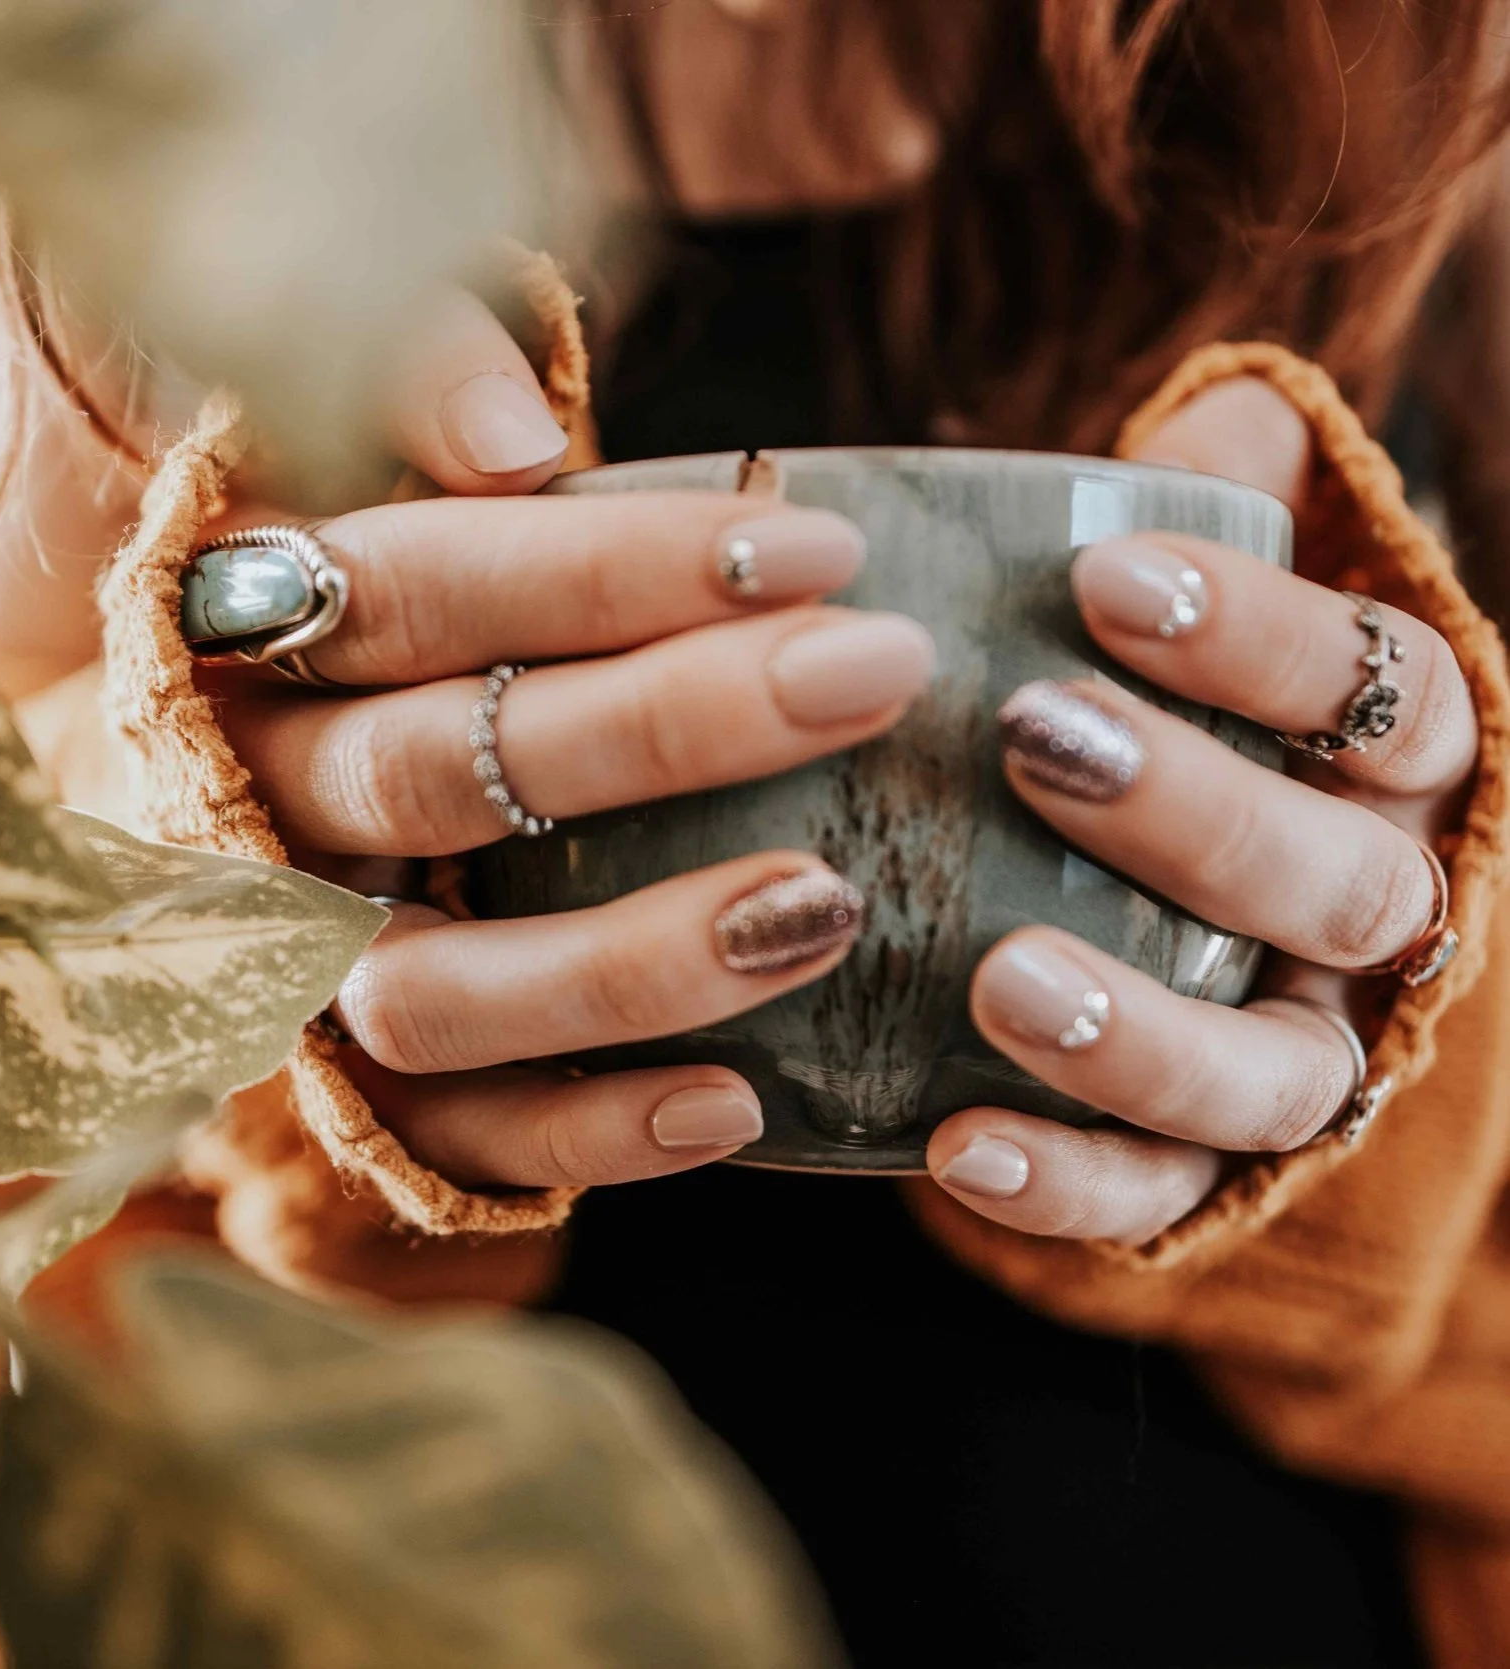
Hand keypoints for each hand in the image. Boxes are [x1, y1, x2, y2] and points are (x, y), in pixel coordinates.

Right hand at [202, 290, 933, 1190]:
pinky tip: (740, 1101)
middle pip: (436, 778)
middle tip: (873, 674)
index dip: (608, 569)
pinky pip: (452, 1142)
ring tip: (826, 905)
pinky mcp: (354, 1097)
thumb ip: (415, 408)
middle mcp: (258, 812)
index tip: (817, 547)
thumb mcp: (380, 495)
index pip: (415, 592)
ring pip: (431, 994)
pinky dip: (588, 1134)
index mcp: (252, 642)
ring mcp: (300, 969)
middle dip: (666, 726)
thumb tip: (510, 429)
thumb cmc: (372, 633)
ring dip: (630, 960)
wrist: (226, 801)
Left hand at [926, 379, 1476, 1242]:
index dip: (1267, 639)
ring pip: (1275, 1073)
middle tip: (1034, 740)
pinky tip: (957, 1143)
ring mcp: (1297, 1046)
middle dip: (1197, 817)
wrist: (1153, 874)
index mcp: (1390, 764)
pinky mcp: (1202, 1157)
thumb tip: (1227, 414)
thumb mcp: (1192, 610)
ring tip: (1000, 978)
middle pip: (1339, 883)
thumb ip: (1215, 517)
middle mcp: (1372, 909)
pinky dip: (1072, 1180)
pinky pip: (1162, 1194)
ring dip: (1144, 1033)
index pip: (1387, 690)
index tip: (1107, 579)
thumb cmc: (1161, 703)